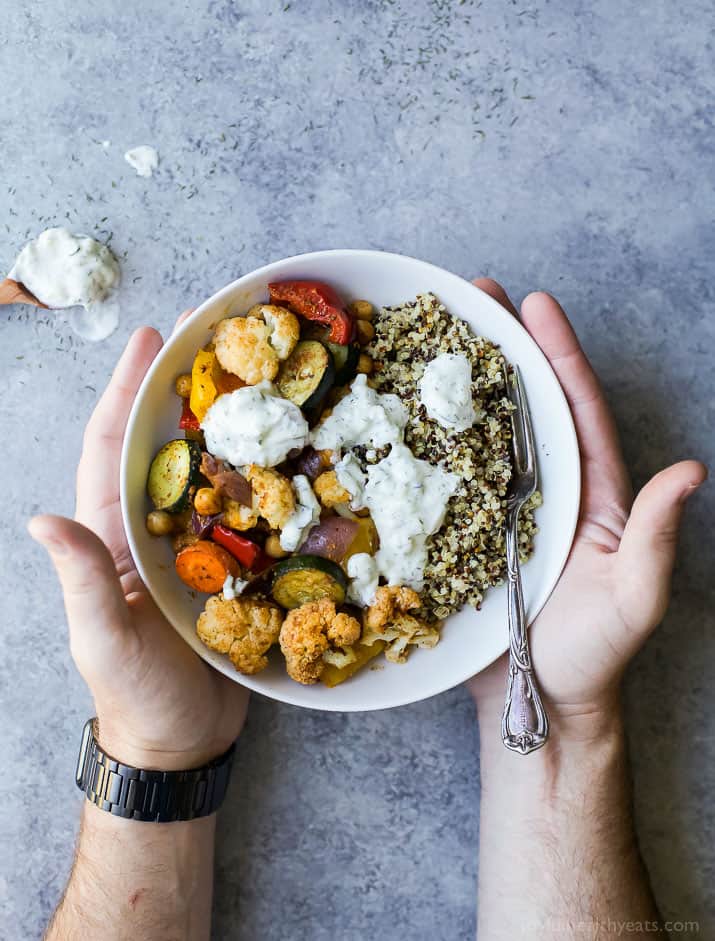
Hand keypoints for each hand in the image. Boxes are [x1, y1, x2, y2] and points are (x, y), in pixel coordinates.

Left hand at [29, 315, 247, 770]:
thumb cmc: (136, 693)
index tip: (150, 339)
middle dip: (183, 389)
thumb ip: (83, 580)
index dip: (128, 391)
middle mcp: (153, 529)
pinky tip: (291, 455)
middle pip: (165, 444)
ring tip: (259, 381)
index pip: (115, 447)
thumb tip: (42, 519)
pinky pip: (248, 511)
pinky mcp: (231, 568)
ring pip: (210, 470)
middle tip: (213, 338)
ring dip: (227, 424)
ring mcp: (194, 546)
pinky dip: (263, 478)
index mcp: (115, 534)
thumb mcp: (104, 637)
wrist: (181, 738)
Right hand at [467, 280, 706, 739]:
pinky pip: (447, 478)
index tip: (536, 306)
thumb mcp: (632, 599)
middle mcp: (549, 489)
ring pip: (484, 431)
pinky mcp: (466, 533)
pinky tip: (400, 415)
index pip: (578, 409)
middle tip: (474, 296)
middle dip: (504, 347)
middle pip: (527, 404)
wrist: (538, 704)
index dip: (559, 355)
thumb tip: (691, 472)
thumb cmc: (592, 657)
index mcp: (593, 492)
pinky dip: (427, 441)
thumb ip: (653, 538)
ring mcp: (504, 508)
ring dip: (463, 382)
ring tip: (433, 336)